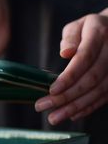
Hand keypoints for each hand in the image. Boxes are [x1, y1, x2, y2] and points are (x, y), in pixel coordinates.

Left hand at [35, 10, 107, 124]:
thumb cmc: (89, 30)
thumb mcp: (78, 26)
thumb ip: (70, 38)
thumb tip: (66, 53)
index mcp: (100, 33)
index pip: (85, 58)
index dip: (69, 76)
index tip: (51, 90)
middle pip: (91, 78)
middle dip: (66, 96)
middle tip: (42, 106)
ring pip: (99, 91)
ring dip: (75, 107)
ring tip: (54, 117)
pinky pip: (104, 97)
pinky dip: (87, 108)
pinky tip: (71, 115)